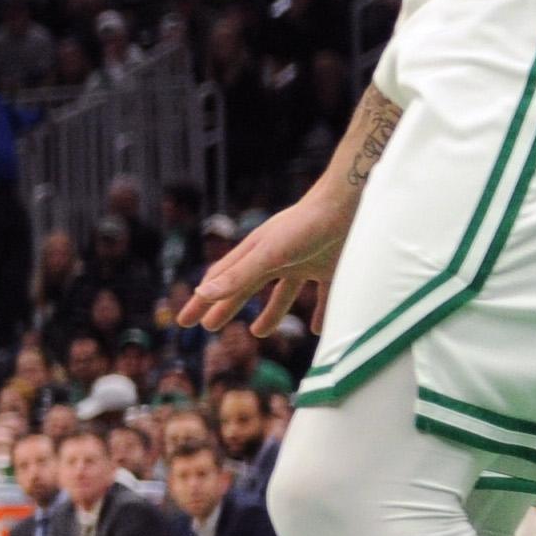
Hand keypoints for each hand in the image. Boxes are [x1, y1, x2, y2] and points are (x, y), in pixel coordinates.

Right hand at [180, 186, 353, 336]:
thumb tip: (202, 293)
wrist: (350, 202)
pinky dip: (320, 313)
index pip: (221, 282)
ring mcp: (304, 262)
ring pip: (282, 293)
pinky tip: (317, 329)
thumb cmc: (306, 226)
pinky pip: (323, 295)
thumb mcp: (269, 254)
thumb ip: (239, 276)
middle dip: (226, 307)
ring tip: (259, 333)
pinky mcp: (330, 266)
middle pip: (245, 288)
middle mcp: (276, 258)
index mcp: (255, 253)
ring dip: (270, 313)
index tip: (185, 321)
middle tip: (208, 326)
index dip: (202, 302)